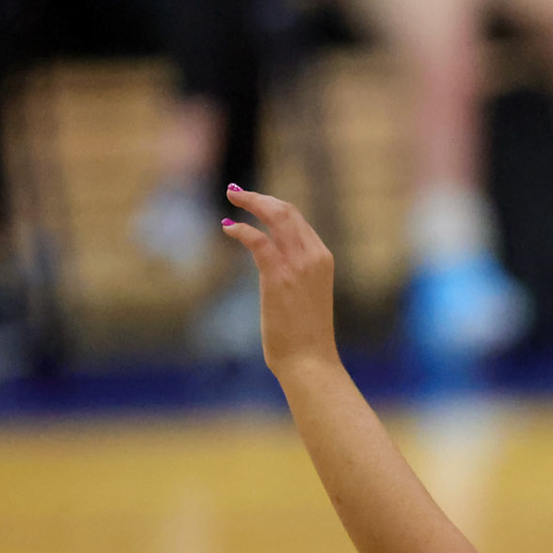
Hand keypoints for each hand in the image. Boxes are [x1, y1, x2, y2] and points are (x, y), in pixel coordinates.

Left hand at [220, 185, 337, 375]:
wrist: (310, 359)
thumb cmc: (306, 335)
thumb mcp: (307, 295)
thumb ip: (295, 273)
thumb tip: (270, 265)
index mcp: (323, 259)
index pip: (298, 221)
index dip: (272, 205)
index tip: (253, 201)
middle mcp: (314, 256)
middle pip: (287, 211)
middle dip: (259, 198)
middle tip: (236, 192)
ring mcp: (298, 265)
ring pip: (275, 217)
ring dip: (250, 203)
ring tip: (231, 197)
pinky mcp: (278, 276)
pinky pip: (258, 240)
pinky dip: (241, 229)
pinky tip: (228, 228)